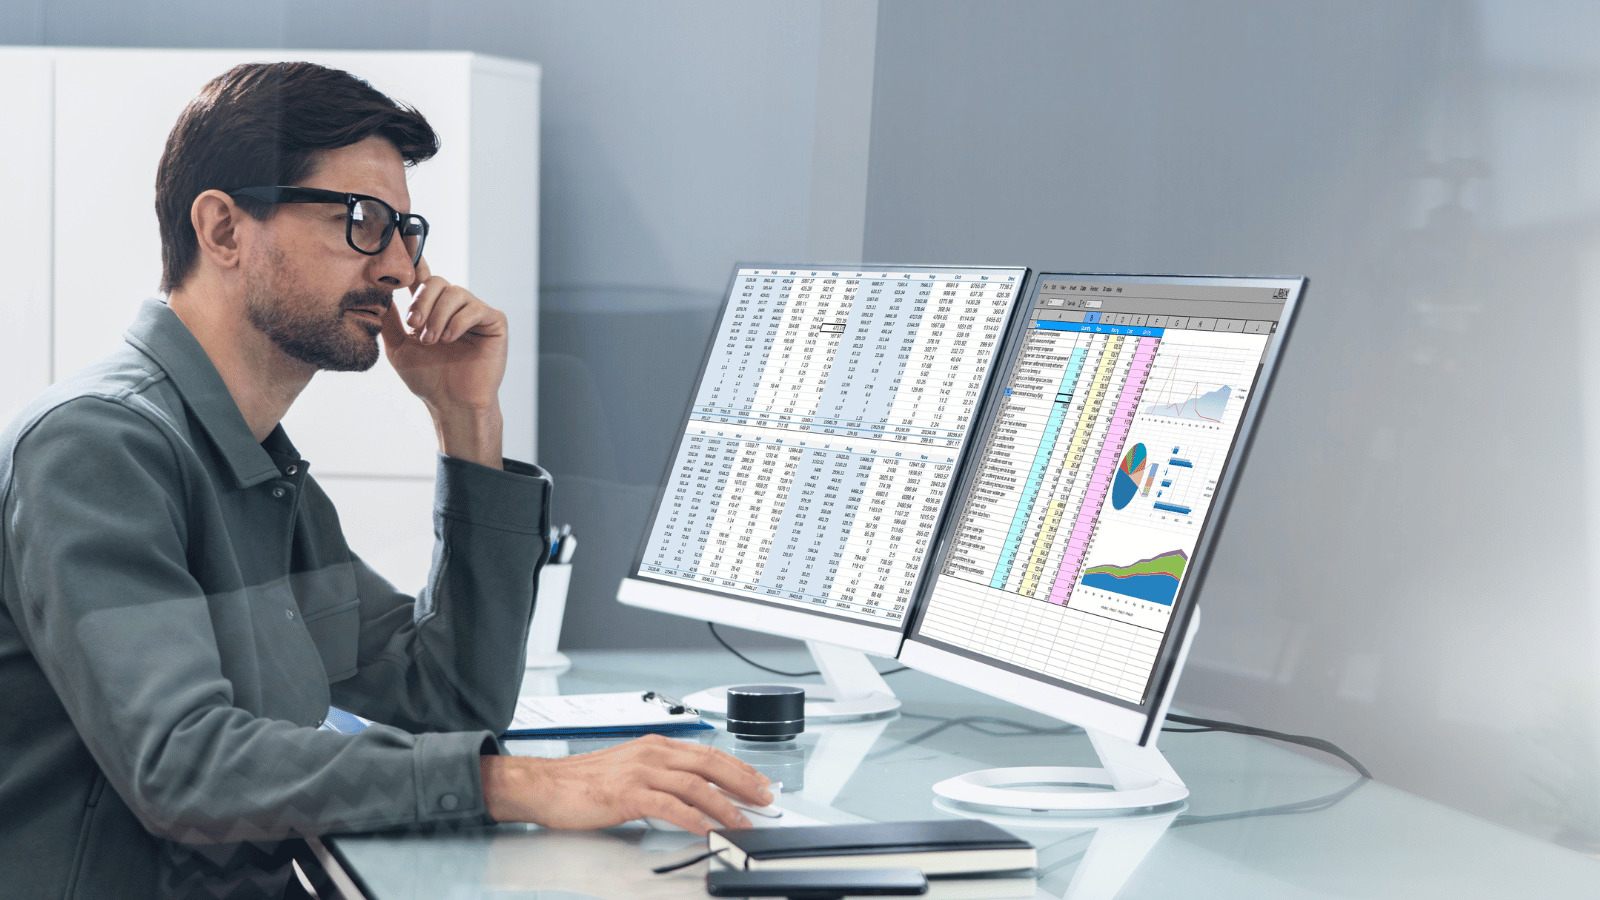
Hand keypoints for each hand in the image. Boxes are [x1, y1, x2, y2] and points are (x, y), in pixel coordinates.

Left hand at [381, 258, 507, 466]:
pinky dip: (458, 322)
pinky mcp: (495, 322)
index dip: (415, 259)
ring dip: (438, 316)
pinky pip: (475, 308)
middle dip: (423, 302)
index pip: (424, 277)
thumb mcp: (398, 347)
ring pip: (455, 293)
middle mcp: (456, 306)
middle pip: (439, 282)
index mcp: (434, 309)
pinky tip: (450, 339)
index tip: (404, 242)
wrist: (452, 404)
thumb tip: (377, 291)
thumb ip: (389, 319)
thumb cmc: (428, 379)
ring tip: (433, 341)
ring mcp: (476, 313)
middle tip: (415, 326)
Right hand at [479, 734, 773, 834]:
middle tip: (764, 799)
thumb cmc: (582, 781)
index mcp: (654, 746)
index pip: (707, 753)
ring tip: (742, 821)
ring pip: (694, 785)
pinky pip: (667, 805)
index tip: (758, 782)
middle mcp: (651, 753)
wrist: (545, 785)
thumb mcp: (628, 768)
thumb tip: (690, 792)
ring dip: (724, 804)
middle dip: (742, 782)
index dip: (737, 767)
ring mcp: (640, 772)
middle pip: (709, 764)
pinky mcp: (627, 794)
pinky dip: (691, 817)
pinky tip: (706, 828)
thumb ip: (658, 775)